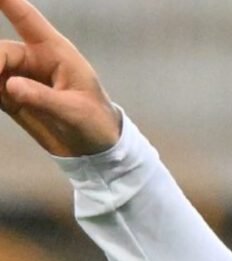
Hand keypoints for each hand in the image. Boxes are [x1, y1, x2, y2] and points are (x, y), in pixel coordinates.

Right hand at [0, 0, 120, 156]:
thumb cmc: (95, 122)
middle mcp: (34, 61)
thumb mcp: (75, 111)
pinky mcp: (12, 98)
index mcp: (57, 53)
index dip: (9, 3)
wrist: (96, 148)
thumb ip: (44, 98)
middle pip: (2, 51)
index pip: (27, 20)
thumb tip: (10, 85)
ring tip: (0, 93)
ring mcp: (21, 78)